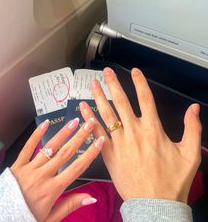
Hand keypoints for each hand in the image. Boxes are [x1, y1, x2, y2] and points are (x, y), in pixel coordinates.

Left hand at [11, 117, 103, 221]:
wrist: (0, 219)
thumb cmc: (26, 218)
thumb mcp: (51, 219)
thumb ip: (71, 205)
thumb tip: (91, 198)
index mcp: (53, 189)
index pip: (77, 167)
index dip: (90, 153)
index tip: (99, 141)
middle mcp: (43, 176)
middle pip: (65, 153)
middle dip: (80, 136)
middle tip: (89, 123)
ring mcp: (30, 169)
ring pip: (50, 147)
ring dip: (63, 133)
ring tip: (73, 121)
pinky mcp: (18, 165)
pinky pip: (28, 147)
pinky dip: (36, 134)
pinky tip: (45, 123)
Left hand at [79, 67, 201, 202]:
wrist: (155, 205)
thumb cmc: (172, 181)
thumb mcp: (190, 154)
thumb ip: (192, 128)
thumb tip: (193, 109)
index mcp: (153, 130)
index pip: (145, 99)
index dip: (139, 82)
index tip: (134, 71)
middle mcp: (134, 133)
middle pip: (121, 102)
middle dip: (113, 84)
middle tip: (106, 72)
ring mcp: (120, 143)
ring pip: (107, 114)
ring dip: (99, 97)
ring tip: (93, 84)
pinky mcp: (109, 154)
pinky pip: (96, 133)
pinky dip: (89, 119)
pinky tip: (83, 109)